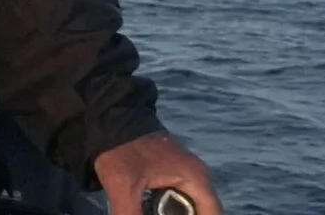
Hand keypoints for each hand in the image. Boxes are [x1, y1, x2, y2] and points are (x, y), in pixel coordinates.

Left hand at [93, 131, 221, 214]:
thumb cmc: (121, 150)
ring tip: (153, 209)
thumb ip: (129, 214)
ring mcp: (187, 172)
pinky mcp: (175, 171)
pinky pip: (181, 197)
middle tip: (158, 213)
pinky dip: (170, 208)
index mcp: (195, 178)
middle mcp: (197, 175)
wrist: (111, 120)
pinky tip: (152, 208)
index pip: (212, 213)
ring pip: (191, 205)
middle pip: (202, 210)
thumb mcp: (123, 187)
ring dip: (176, 212)